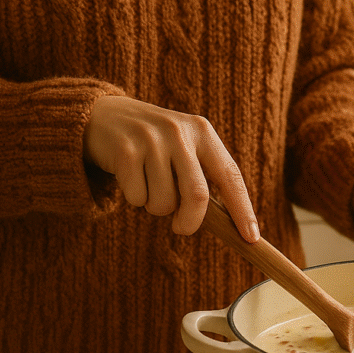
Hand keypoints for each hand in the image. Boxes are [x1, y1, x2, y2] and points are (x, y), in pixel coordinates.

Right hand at [83, 95, 259, 240]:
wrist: (102, 116)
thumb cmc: (153, 144)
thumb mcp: (184, 148)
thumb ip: (204, 176)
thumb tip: (229, 222)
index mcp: (202, 132)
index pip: (230, 176)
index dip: (242, 209)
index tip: (251, 236)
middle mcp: (180, 132)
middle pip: (197, 195)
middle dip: (191, 221)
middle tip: (182, 228)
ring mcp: (151, 140)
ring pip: (164, 202)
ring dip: (157, 208)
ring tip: (150, 187)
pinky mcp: (125, 151)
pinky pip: (137, 198)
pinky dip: (136, 199)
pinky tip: (130, 178)